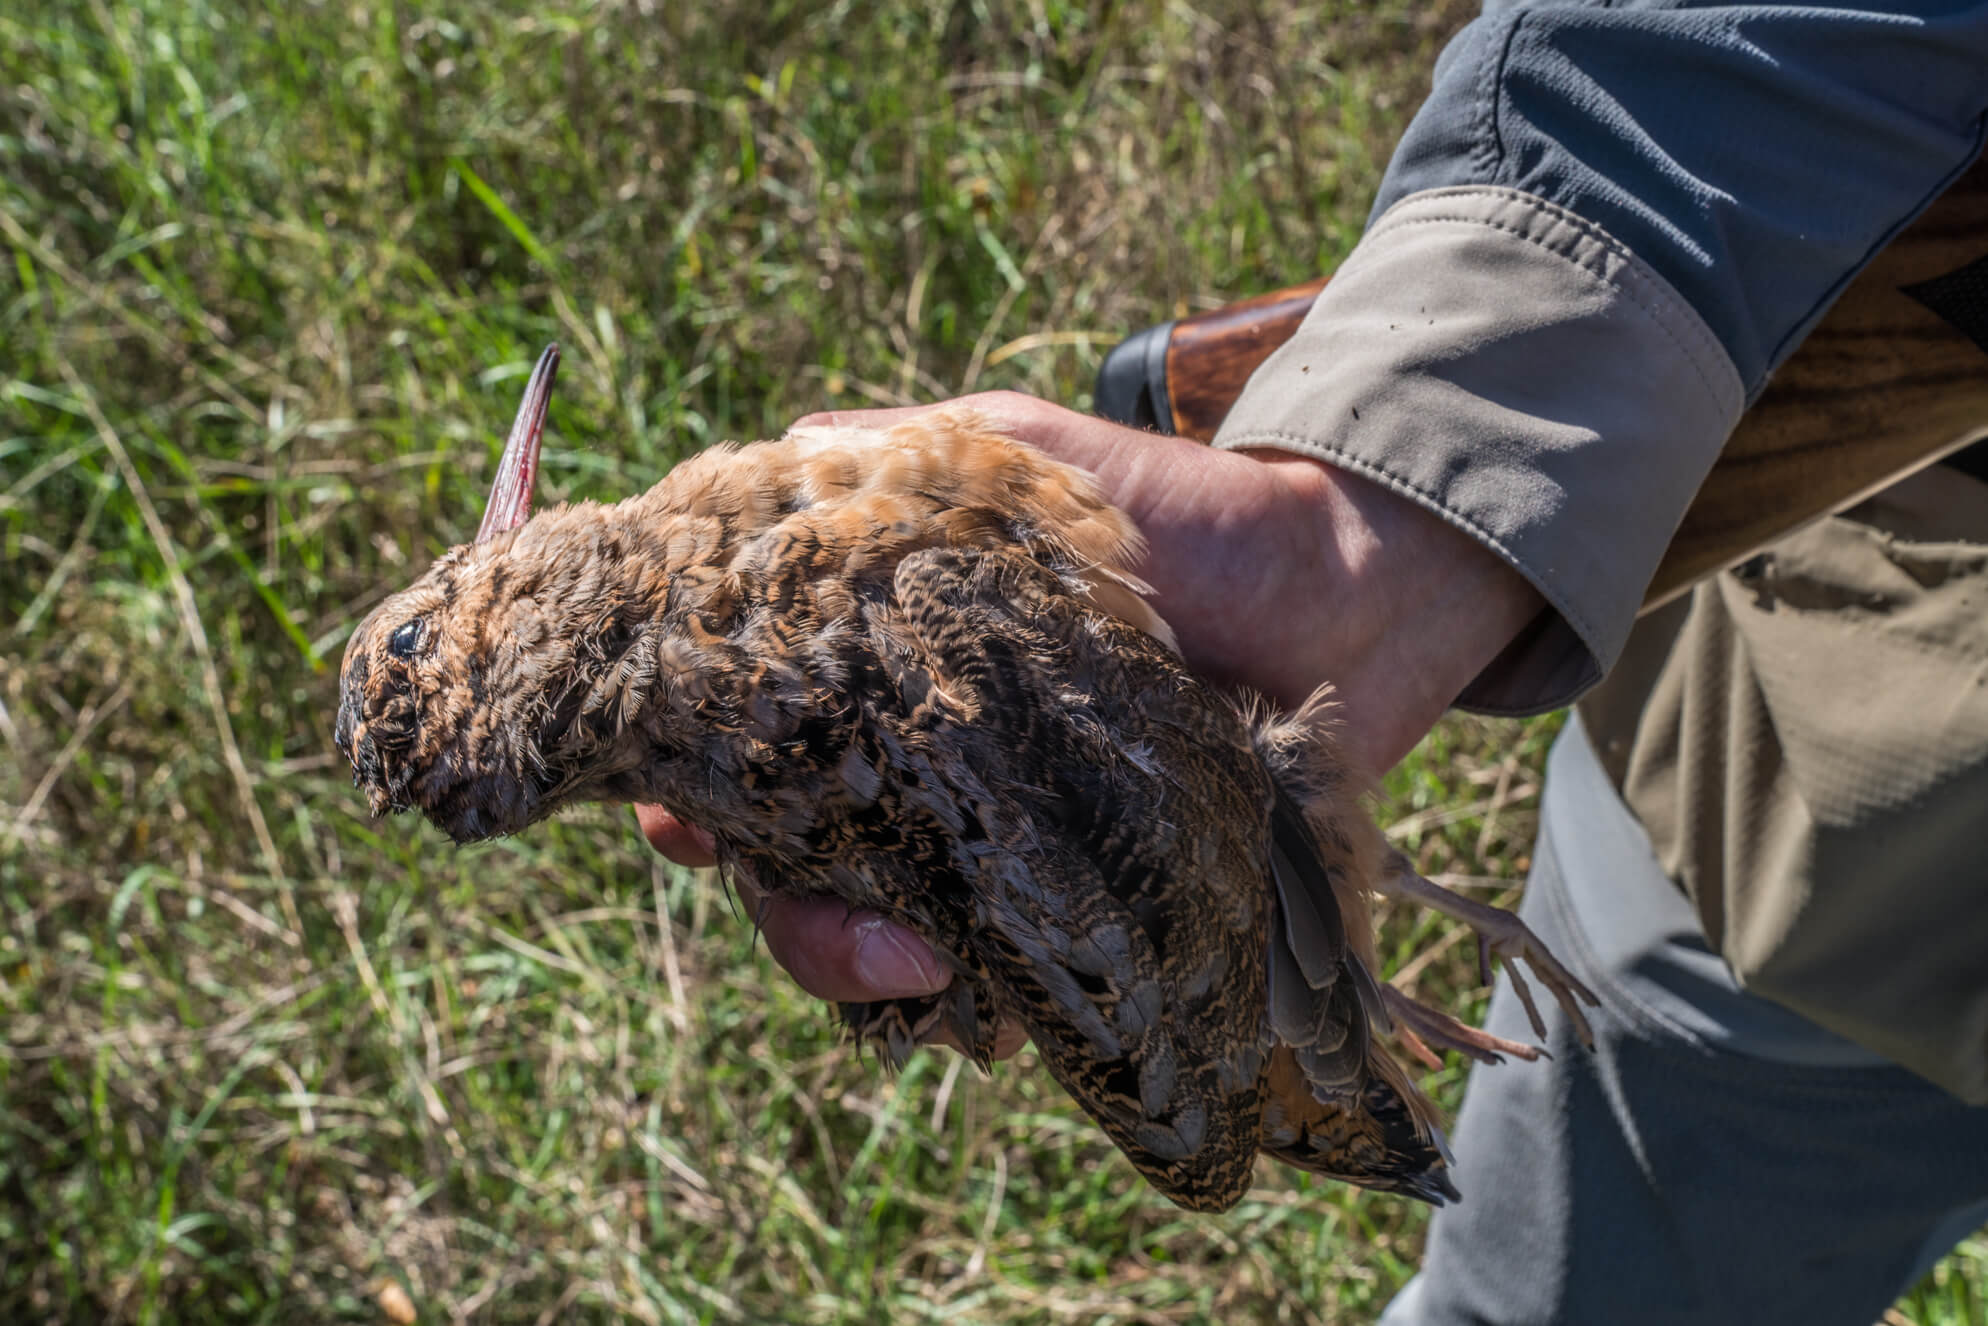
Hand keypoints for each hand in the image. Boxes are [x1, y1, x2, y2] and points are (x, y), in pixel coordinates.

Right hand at [638, 392, 1543, 1049]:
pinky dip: (976, 1011)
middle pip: (785, 872)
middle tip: (874, 945)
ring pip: (872, 947)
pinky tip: (1005, 1009)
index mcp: (868, 671)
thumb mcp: (1016, 460)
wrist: (1347, 599)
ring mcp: (985, 844)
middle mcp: (908, 764)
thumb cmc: (1177, 517)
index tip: (697, 829)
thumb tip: (769, 463)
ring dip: (881, 978)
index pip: (734, 745)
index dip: (693, 794)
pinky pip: (987, 989)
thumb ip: (891, 461)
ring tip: (939, 976)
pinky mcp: (1071, 906)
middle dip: (802, 922)